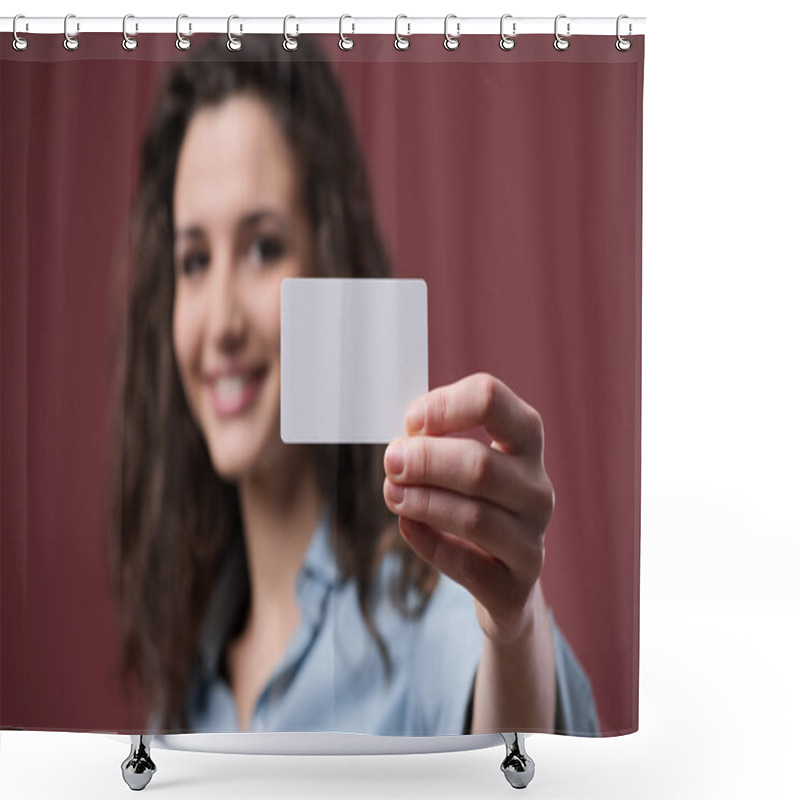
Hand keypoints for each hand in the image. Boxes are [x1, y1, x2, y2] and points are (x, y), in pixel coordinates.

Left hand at [383, 372, 554, 645]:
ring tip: (392, 493)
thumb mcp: (462, 463)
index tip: (410, 421)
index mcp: (526, 442)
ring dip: (423, 501)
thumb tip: (401, 446)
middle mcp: (538, 489)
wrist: (503, 578)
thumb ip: (434, 445)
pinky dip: (430, 543)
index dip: (445, 406)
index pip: (492, 401)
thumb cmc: (473, 502)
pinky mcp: (517, 586)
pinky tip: (407, 526)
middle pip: (481, 466)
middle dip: (426, 461)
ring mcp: (533, 540)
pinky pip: (468, 565)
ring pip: (474, 517)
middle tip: (391, 462)